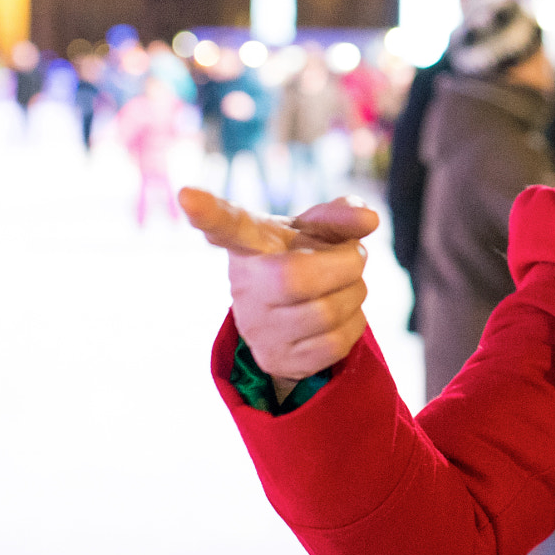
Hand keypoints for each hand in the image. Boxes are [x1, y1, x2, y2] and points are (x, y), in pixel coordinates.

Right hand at [179, 188, 380, 382]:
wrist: (291, 313)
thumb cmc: (303, 257)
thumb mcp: (318, 229)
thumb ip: (342, 214)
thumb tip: (368, 219)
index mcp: (251, 242)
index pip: (229, 225)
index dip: (209, 212)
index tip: (186, 195)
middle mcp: (245, 285)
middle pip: (297, 278)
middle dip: (345, 264)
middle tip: (353, 256)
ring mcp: (257, 328)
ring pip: (327, 312)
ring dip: (356, 292)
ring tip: (344, 284)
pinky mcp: (277, 360)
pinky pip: (336, 343)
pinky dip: (354, 324)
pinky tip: (340, 314)